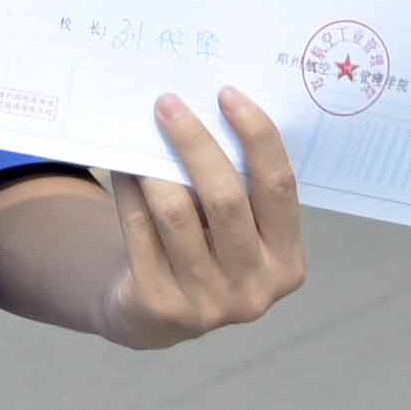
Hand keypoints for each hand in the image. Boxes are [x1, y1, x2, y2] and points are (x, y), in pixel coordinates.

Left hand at [110, 90, 308, 347]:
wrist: (157, 316)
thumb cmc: (207, 252)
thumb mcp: (239, 232)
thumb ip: (239, 188)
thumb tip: (206, 110)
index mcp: (287, 261)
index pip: (278, 186)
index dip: (257, 136)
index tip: (227, 94)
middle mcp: (253, 288)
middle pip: (226, 199)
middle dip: (196, 143)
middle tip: (169, 104)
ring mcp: (206, 303)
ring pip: (176, 214)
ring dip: (156, 165)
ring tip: (142, 130)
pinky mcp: (159, 304)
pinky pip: (139, 230)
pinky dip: (131, 190)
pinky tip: (123, 164)